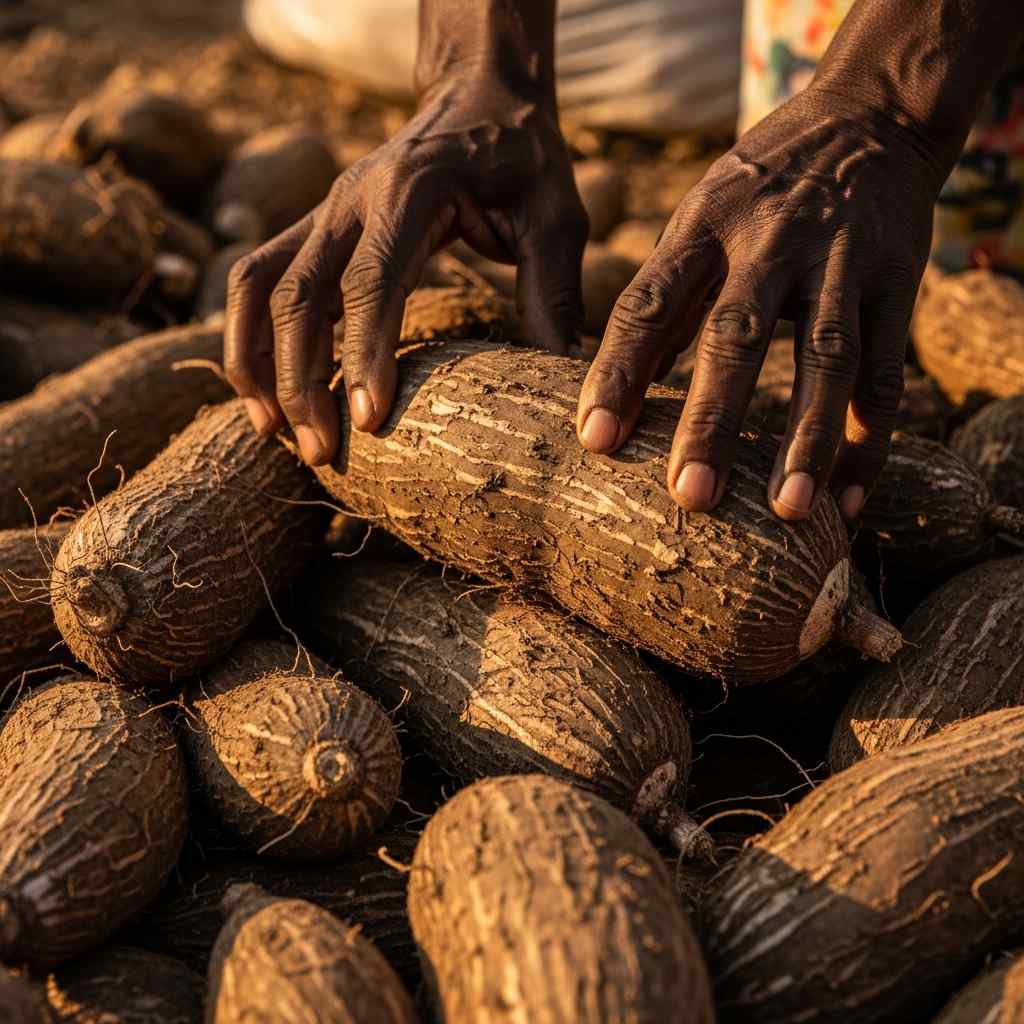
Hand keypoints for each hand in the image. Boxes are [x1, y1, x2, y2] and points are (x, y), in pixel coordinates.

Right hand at [225, 72, 586, 463]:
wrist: (477, 96)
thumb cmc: (521, 159)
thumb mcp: (555, 217)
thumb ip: (553, 292)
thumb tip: (558, 382)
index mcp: (410, 190)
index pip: (373, 280)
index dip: (363, 352)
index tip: (365, 422)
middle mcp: (349, 199)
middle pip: (297, 293)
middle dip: (300, 379)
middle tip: (318, 453)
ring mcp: (321, 212)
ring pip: (256, 287)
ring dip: (255, 361)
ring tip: (274, 432)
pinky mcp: (312, 229)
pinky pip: (256, 282)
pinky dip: (249, 337)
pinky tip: (265, 393)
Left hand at [576, 86, 943, 520]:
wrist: (870, 116)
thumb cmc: (761, 185)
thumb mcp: (699, 217)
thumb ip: (665, 297)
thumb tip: (622, 388)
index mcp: (704, 225)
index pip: (649, 303)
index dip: (618, 372)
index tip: (595, 442)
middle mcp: (771, 240)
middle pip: (737, 335)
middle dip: (711, 419)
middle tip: (689, 497)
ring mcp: (841, 261)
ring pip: (827, 359)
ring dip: (807, 440)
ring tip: (786, 511)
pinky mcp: (899, 282)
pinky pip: (885, 373)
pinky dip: (868, 441)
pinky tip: (847, 502)